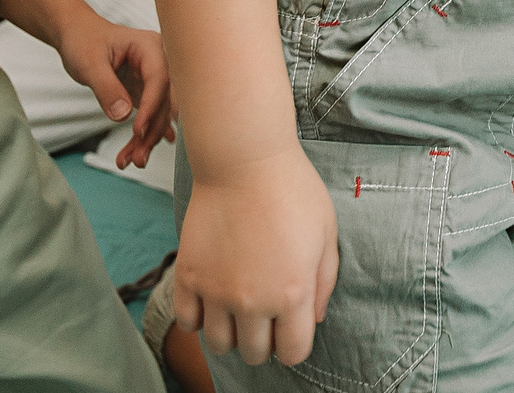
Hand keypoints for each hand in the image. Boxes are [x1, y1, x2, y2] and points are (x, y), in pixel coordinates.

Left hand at [54, 11, 173, 168]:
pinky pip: (149, 115)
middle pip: (163, 102)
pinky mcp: (145, 91)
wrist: (78, 36)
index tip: (137, 131)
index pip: (159, 79)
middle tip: (137, 159)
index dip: (151, 107)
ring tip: (130, 162)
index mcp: (150, 47)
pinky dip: (142, 135)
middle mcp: (158, 62)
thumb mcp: (89, 63)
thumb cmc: (83, 41)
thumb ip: (106, 88)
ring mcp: (153, 78)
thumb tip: (122, 116)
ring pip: (158, 114)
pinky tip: (142, 153)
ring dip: (146, 139)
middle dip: (151, 132)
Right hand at [173, 146, 339, 365]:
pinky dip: (198, 318)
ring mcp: (216, 290)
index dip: (294, 344)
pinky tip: (211, 299)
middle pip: (255, 354)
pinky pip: (187, 321)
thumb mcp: (327, 233)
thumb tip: (315, 318)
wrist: (244, 159)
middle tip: (264, 316)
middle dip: (263, 341)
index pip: (293, 353)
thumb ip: (325, 282)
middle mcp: (253, 301)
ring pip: (219, 344)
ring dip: (231, 333)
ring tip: (237, 309)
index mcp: (293, 293)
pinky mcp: (189, 275)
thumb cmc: (291, 189)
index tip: (290, 328)